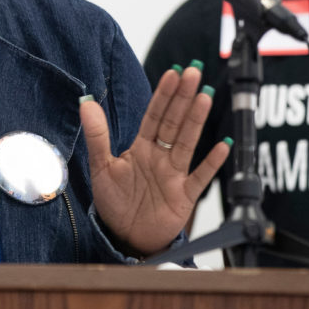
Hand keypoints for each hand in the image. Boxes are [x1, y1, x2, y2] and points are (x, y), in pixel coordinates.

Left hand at [80, 65, 229, 255]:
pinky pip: (200, 177)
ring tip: (204, 96)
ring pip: (187, 143)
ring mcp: (174, 175)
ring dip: (196, 120)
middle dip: (183, 97)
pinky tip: (223, 145)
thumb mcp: (101, 167)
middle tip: (193, 72)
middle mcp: (160, 156)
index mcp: (141, 147)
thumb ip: (97, 135)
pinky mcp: (184, 196)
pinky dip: (211, 163)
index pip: (154, 115)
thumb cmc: (115, 202)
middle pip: (174, 122)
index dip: (163, 95)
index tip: (172, 73)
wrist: (125, 237)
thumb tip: (85, 103)